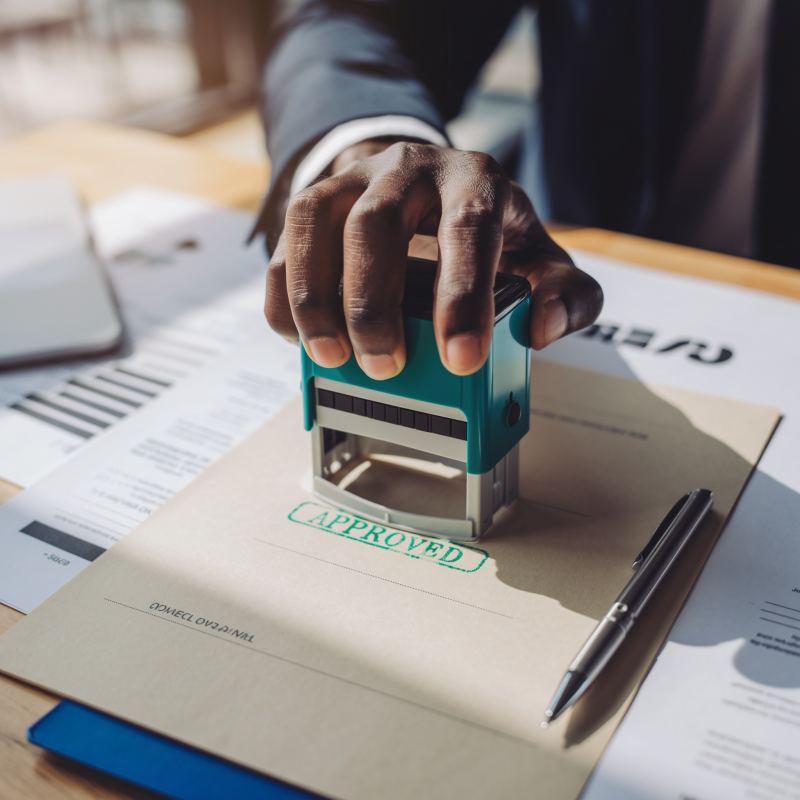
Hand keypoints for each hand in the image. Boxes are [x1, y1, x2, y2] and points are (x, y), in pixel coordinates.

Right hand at [265, 140, 602, 378]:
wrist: (428, 183)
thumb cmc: (486, 230)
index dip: (464, 298)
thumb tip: (542, 327)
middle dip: (374, 303)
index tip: (462, 359)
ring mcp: (353, 180)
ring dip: (315, 296)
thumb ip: (566, 294)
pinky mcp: (313, 202)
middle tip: (385, 367)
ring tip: (331, 357)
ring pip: (315, 222)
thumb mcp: (538, 256)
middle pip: (377, 223)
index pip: (468, 230)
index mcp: (474, 181)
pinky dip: (284, 294)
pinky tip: (301, 336)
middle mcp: (408, 170)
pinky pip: (284, 243)